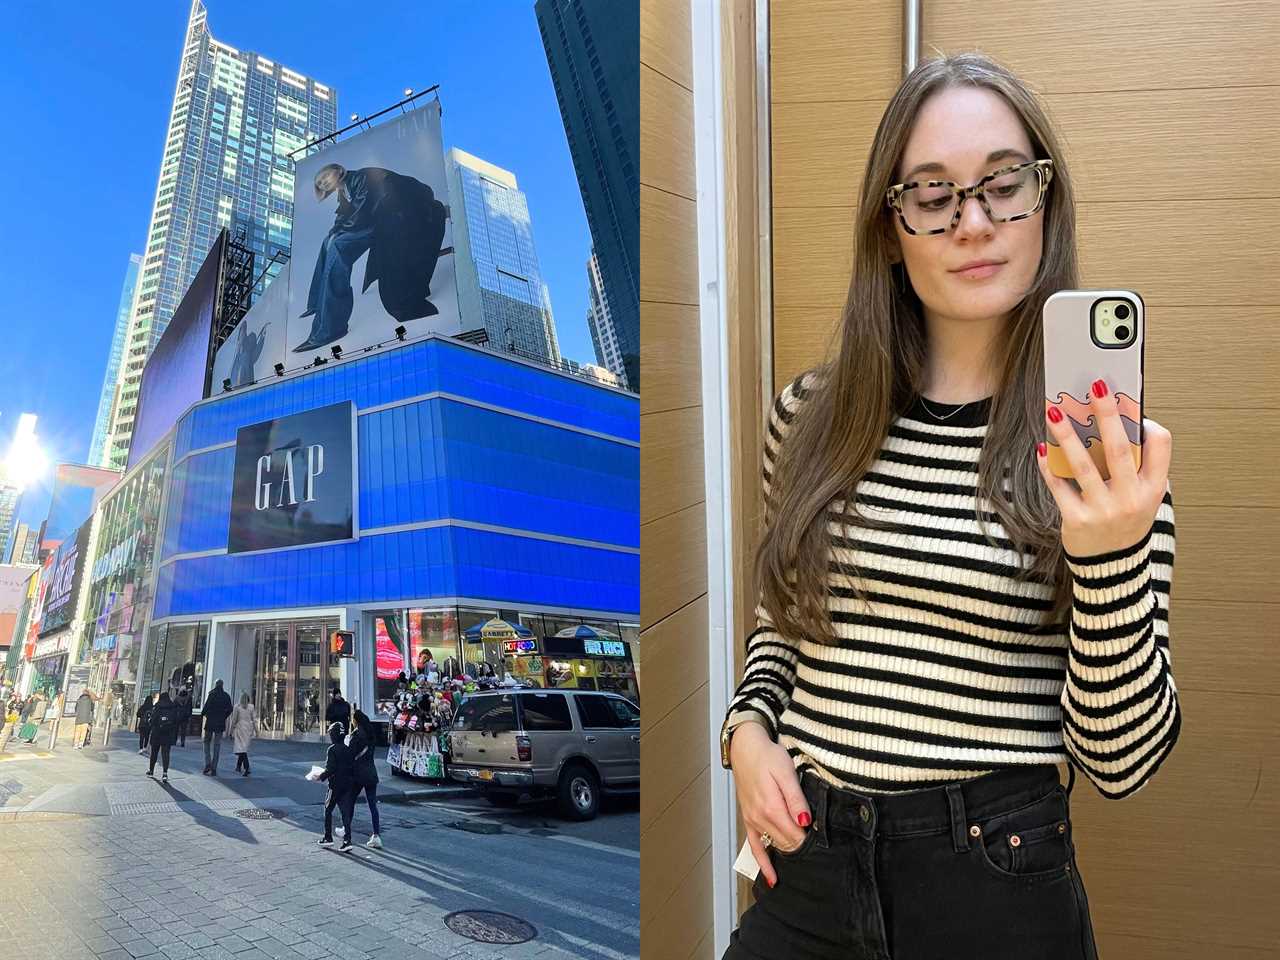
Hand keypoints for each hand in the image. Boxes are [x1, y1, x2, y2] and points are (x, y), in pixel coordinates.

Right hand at [729, 722, 811, 888]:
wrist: (744, 749)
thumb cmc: (767, 756)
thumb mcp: (786, 772)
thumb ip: (795, 799)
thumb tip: (805, 823)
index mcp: (772, 808)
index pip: (797, 835)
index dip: (812, 841)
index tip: (826, 844)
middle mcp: (760, 818)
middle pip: (788, 843)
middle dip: (804, 849)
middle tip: (821, 854)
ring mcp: (753, 821)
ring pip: (775, 845)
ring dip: (789, 854)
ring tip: (808, 866)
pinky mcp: (749, 820)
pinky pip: (755, 847)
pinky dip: (764, 863)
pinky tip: (772, 878)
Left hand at [1037, 377, 1171, 556]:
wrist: (1112, 568)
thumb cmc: (1125, 520)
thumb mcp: (1141, 496)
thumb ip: (1132, 466)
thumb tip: (1107, 423)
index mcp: (1153, 488)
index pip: (1161, 445)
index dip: (1148, 422)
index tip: (1130, 403)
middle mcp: (1131, 498)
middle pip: (1119, 448)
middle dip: (1107, 414)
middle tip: (1095, 386)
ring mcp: (1104, 510)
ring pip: (1083, 465)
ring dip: (1067, 435)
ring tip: (1053, 411)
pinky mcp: (1078, 520)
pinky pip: (1059, 487)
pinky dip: (1049, 466)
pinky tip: (1041, 448)